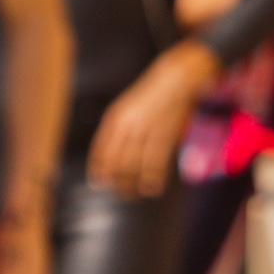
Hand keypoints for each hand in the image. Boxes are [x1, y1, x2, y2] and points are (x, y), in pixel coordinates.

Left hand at [89, 43, 219, 197]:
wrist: (175, 79)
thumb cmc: (149, 97)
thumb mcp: (126, 108)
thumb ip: (116, 130)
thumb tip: (107, 159)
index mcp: (115, 117)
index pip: (100, 150)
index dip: (98, 169)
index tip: (98, 183)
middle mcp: (128, 124)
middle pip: (116, 162)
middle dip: (116, 182)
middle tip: (119, 193)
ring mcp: (147, 129)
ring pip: (135, 166)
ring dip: (134, 184)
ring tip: (135, 194)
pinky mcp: (166, 134)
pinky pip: (156, 162)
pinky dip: (154, 178)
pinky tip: (153, 187)